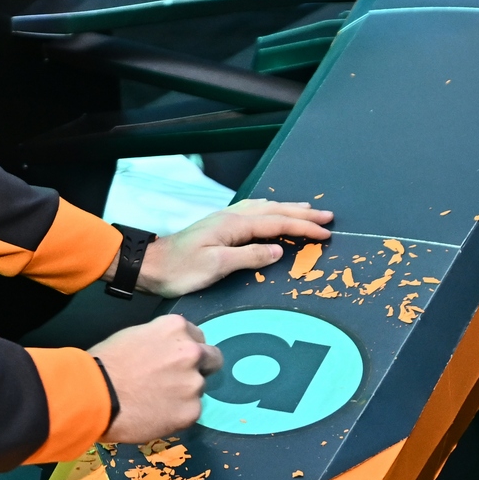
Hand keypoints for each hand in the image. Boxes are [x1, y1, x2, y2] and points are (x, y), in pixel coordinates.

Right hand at [90, 315, 223, 442]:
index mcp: (176, 328)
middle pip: (212, 359)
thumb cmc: (106, 362)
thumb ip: (161, 342)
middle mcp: (192, 352)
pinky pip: (191, 412)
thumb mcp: (135, 336)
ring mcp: (194, 383)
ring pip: (198, 388)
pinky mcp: (192, 411)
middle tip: (176, 380)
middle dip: (199, 368)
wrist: (95, 395)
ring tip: (156, 401)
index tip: (173, 359)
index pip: (198, 337)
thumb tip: (167, 354)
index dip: (185, 349)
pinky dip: (177, 414)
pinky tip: (155, 414)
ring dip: (184, 394)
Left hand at [129, 200, 334, 298]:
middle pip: (275, 211)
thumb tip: (278, 250)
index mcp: (234, 225)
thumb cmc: (180, 270)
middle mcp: (231, 217)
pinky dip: (270, 211)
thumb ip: (249, 257)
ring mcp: (224, 219)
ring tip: (307, 210)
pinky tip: (270, 212)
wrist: (150, 265)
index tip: (326, 233)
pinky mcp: (218, 226)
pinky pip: (253, 213)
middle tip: (328, 217)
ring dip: (288, 209)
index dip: (304, 228)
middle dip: (303, 214)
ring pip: (265, 209)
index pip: (278, 224)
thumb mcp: (216, 266)